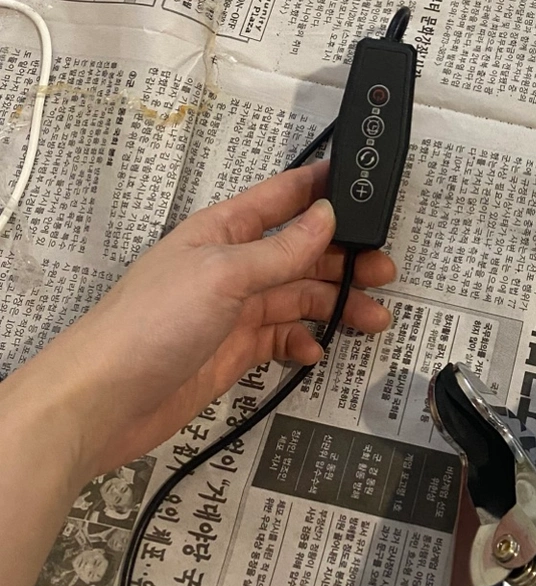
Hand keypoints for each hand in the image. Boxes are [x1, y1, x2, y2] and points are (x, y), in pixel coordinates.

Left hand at [26, 160, 394, 481]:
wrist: (102, 401)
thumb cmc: (150, 323)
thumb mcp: (224, 275)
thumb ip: (281, 250)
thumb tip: (326, 217)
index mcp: (224, 230)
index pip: (283, 197)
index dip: (323, 188)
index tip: (365, 184)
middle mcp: (231, 265)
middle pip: (300, 252)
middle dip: (344, 258)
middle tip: (383, 270)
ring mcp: (232, 310)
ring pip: (297, 296)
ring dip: (335, 304)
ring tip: (372, 318)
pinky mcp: (231, 351)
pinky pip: (280, 338)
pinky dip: (303, 342)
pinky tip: (317, 350)